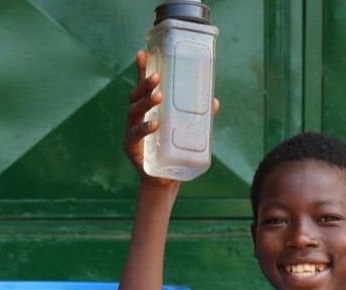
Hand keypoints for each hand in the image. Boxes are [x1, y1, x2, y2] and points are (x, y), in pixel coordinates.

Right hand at [124, 50, 218, 186]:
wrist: (165, 179)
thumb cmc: (174, 150)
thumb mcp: (188, 130)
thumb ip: (199, 116)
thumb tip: (214, 101)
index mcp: (148, 109)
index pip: (144, 86)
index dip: (142, 69)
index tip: (143, 52)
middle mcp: (136, 117)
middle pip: (135, 96)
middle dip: (144, 84)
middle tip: (157, 78)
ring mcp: (131, 131)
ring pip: (134, 111)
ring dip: (145, 102)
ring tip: (158, 97)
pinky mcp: (131, 147)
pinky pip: (135, 134)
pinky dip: (145, 128)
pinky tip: (154, 124)